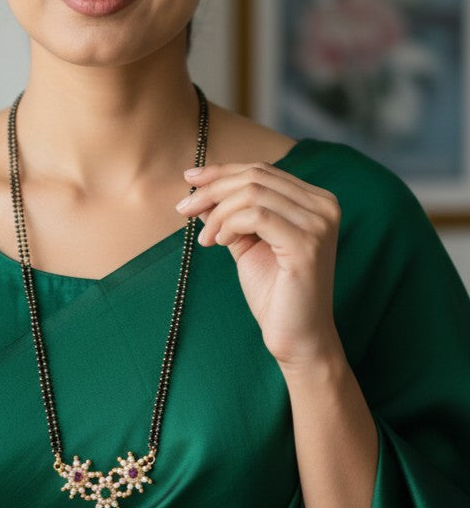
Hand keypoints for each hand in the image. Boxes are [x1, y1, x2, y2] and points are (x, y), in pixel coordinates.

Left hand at [176, 162, 342, 368]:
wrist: (296, 337)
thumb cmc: (274, 292)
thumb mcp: (246, 242)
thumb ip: (229, 214)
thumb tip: (199, 187)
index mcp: (315, 201)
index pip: (263, 170)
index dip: (222, 171)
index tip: (190, 178)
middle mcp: (324, 206)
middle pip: (256, 176)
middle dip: (212, 189)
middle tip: (184, 208)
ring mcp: (319, 224)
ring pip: (252, 193)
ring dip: (218, 212)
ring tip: (207, 239)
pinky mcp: (307, 244)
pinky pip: (256, 216)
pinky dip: (229, 225)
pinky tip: (219, 243)